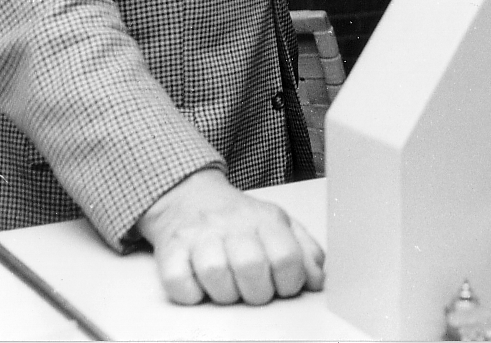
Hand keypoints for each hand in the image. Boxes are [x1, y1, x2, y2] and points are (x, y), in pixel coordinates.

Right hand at [136, 169, 324, 304]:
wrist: (189, 196)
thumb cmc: (238, 219)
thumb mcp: (279, 225)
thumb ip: (305, 251)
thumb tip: (319, 279)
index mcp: (266, 219)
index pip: (287, 258)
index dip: (289, 283)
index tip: (282, 286)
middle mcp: (234, 224)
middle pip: (252, 268)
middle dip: (257, 292)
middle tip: (254, 289)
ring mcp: (200, 236)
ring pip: (216, 275)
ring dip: (224, 293)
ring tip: (228, 285)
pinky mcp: (170, 249)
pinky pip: (179, 282)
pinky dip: (191, 292)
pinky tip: (200, 285)